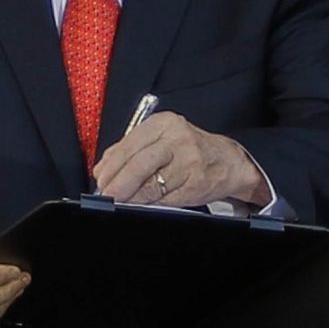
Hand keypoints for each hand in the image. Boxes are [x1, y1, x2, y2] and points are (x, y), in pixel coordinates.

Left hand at [91, 111, 271, 208]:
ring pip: (151, 184)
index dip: (111, 166)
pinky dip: (149, 203)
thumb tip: (103, 168)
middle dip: (118, 183)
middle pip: (139, 164)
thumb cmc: (189, 149)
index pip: (130, 145)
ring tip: (120, 201)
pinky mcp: (196, 183)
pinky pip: (165, 198)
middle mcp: (177, 138)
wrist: (228, 161)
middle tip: (107, 194)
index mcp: (164, 123)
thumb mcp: (161, 138)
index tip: (100, 179)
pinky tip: (141, 204)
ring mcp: (189, 161)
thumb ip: (131, 148)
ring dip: (131, 197)